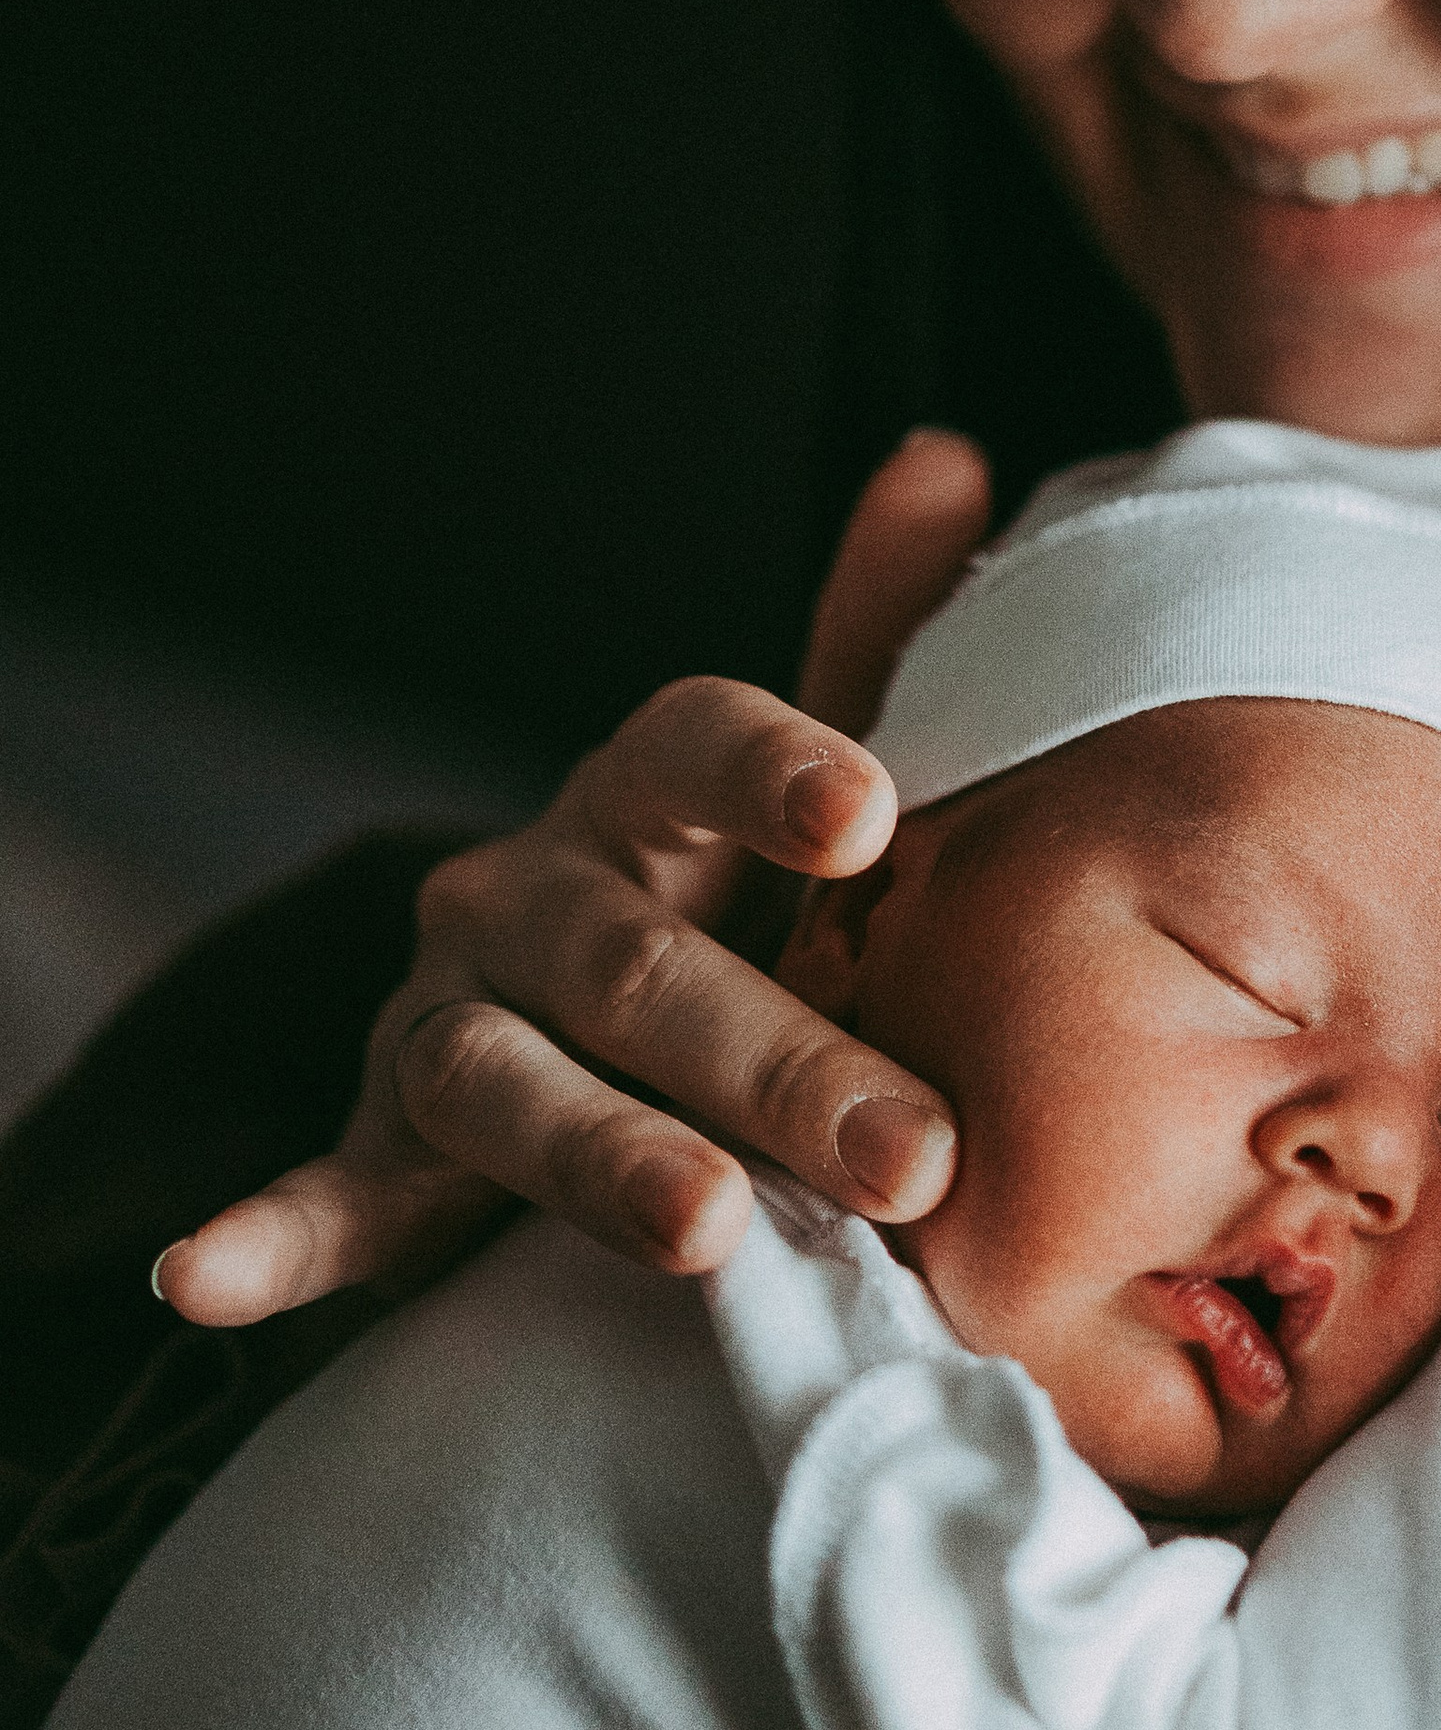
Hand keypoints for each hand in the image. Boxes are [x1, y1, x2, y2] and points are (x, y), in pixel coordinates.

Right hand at [152, 429, 993, 1325]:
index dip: (772, 772)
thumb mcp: (807, 791)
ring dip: (604, 1158)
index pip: (694, 745)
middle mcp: (530, 891)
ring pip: (509, 1081)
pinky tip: (208, 1274)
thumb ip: (872, 638)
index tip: (866, 820)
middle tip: (911, 1154)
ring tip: (705, 1228)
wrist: (588, 1029)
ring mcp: (443, 1017)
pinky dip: (267, 1237)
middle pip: (640, 965)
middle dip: (779, 1062)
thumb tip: (943, 454)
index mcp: (642, 795)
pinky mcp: (385, 1150)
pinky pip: (331, 1196)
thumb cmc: (737, 902)